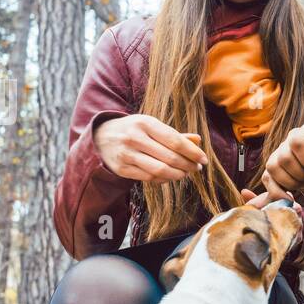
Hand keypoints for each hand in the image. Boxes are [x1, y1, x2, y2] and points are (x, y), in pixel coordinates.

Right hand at [93, 113, 208, 181]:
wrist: (100, 137)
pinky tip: (169, 177)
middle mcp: (134, 137)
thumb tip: (198, 140)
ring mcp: (127, 154)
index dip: (192, 152)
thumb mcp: (151, 125)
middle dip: (187, 165)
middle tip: (196, 168)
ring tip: (185, 173)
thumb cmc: (133, 130)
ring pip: (160, 170)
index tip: (203, 159)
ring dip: (177, 175)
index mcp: (145, 123)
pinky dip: (163, 179)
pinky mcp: (122, 169)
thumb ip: (174, 134)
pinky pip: (149, 178)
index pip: (175, 140)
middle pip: (169, 157)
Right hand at [260, 121, 303, 204]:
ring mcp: (281, 152)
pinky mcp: (275, 168)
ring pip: (272, 167)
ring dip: (289, 182)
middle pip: (283, 157)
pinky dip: (277, 192)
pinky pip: (266, 178)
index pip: (296, 141)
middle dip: (299, 173)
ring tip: (303, 183)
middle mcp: (291, 138)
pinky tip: (291, 198)